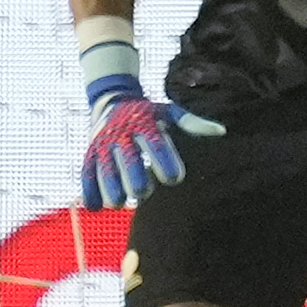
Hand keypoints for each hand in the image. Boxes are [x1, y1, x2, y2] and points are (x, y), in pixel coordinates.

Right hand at [78, 94, 219, 210]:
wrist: (111, 100)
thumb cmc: (148, 113)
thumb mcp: (169, 112)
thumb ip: (193, 124)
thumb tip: (221, 132)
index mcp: (145, 124)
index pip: (157, 145)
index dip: (166, 164)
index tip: (175, 179)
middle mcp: (122, 134)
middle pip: (129, 163)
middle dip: (137, 182)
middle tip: (144, 192)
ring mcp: (102, 144)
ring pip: (105, 173)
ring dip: (113, 192)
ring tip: (122, 201)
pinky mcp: (89, 154)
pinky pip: (86, 175)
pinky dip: (90, 192)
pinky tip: (98, 206)